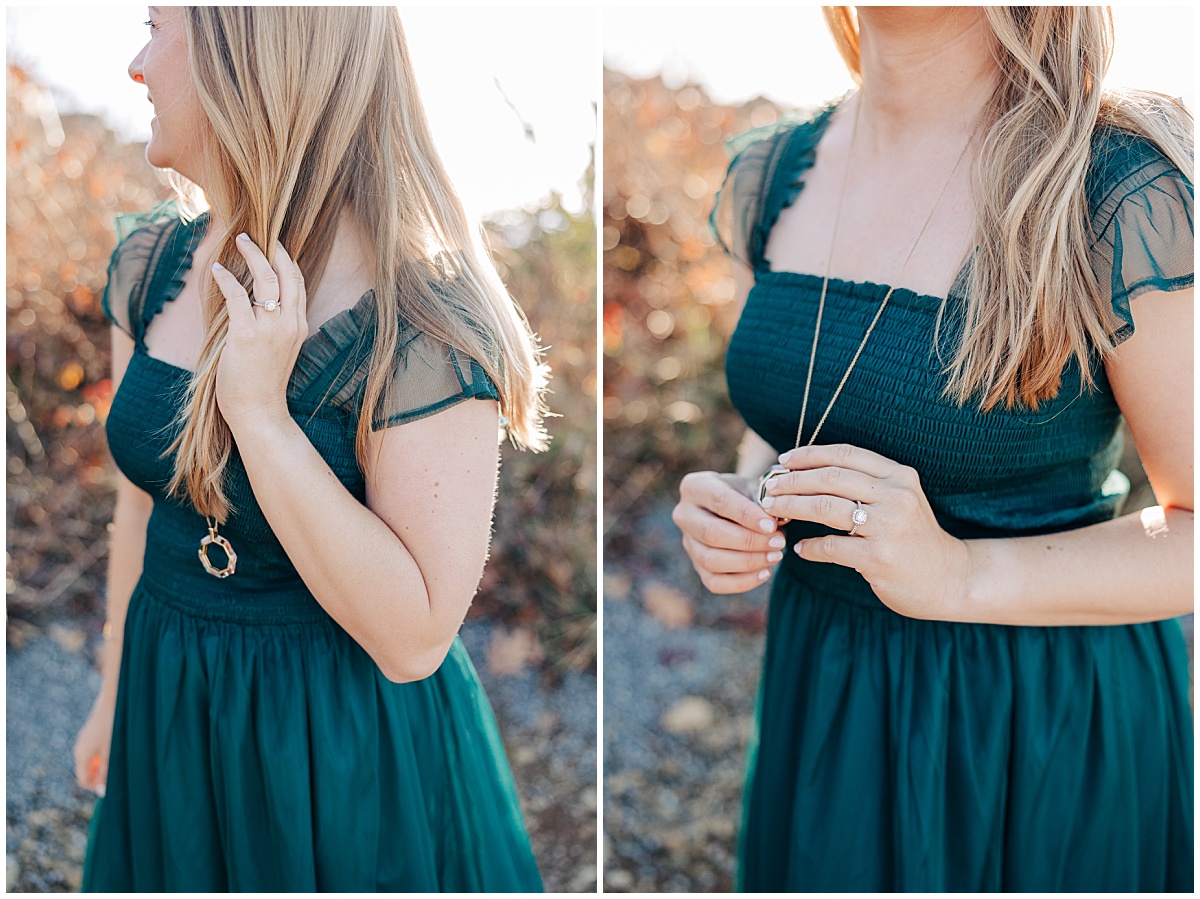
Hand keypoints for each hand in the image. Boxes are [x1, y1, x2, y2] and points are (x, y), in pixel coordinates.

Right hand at [73, 690, 115, 795]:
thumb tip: (102, 792)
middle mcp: (79, 749)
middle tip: (119, 770)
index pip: (83, 781)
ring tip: (120, 758)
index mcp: (82, 755)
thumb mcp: (112, 753)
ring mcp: (84, 740)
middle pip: (86, 772)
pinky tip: (117, 747)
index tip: (113, 784)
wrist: (114, 699)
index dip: (97, 786)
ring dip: (103, 765)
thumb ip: (106, 773)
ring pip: (91, 761)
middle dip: (100, 776)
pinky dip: (103, 754)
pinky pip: (94, 751)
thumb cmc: (114, 726)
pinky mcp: (90, 733)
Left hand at [210, 233, 307, 432]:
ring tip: (239, 241)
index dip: (285, 259)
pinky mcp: (247, 336)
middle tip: (255, 235)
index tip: (272, 245)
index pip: (297, 283)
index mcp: (299, 326)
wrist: (259, 410)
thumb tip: (252, 297)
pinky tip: (215, 270)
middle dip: (272, 249)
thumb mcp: (278, 348)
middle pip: (287, 274)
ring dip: (252, 255)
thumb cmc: (262, 381)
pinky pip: (238, 297)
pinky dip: (226, 279)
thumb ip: (273, 323)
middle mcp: (289, 324)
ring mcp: (270, 330)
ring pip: (266, 279)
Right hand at [673, 471, 786, 593]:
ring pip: (711, 560)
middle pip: (711, 533)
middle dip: (749, 541)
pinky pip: (714, 582)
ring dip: (748, 562)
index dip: (746, 515)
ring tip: (775, 556)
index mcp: (694, 487)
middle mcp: (684, 515)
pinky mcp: (696, 565)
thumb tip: (779, 519)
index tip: (771, 525)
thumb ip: (765, 500)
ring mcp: (687, 543)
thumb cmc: (745, 494)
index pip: (720, 501)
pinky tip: (765, 572)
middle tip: (778, 542)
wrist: (734, 506)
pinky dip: (742, 582)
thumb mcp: (753, 487)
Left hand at [762, 443, 970, 618]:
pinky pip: (831, 547)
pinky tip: (801, 549)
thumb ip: (865, 484)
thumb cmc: (914, 539)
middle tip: (769, 488)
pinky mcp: (879, 558)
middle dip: (792, 481)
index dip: (809, 454)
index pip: (845, 454)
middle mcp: (896, 496)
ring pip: (825, 507)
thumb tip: (808, 472)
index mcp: (899, 476)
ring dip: (792, 507)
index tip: (784, 461)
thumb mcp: (899, 501)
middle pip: (830, 477)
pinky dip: (810, 547)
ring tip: (773, 511)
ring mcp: (888, 527)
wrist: (951, 579)